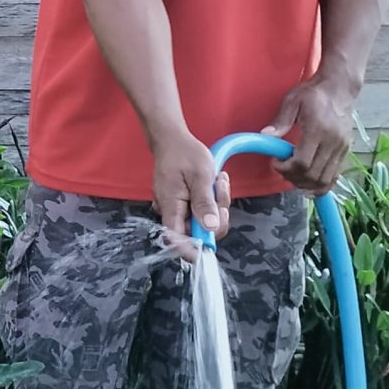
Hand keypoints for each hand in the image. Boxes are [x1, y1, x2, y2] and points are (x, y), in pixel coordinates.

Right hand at [148, 125, 230, 256]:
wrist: (172, 138)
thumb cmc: (184, 153)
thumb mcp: (200, 176)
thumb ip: (204, 203)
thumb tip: (210, 228)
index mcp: (170, 206)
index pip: (176, 240)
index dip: (193, 250)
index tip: (210, 250)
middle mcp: (170, 211)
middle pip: (196, 231)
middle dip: (216, 216)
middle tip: (219, 191)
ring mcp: (176, 207)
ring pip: (202, 220)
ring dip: (216, 204)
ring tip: (216, 181)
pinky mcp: (182, 203)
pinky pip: (201, 211)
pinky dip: (211, 200)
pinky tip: (212, 183)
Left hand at [266, 73, 357, 191]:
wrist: (339, 88)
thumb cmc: (313, 93)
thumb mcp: (292, 101)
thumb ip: (280, 121)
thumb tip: (264, 136)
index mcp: (318, 130)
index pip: (302, 163)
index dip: (285, 168)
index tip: (275, 162)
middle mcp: (332, 142)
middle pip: (312, 175)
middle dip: (293, 178)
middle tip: (282, 169)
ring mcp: (341, 148)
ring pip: (324, 180)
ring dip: (306, 184)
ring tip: (293, 175)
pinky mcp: (346, 150)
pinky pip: (335, 175)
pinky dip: (321, 184)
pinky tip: (309, 182)